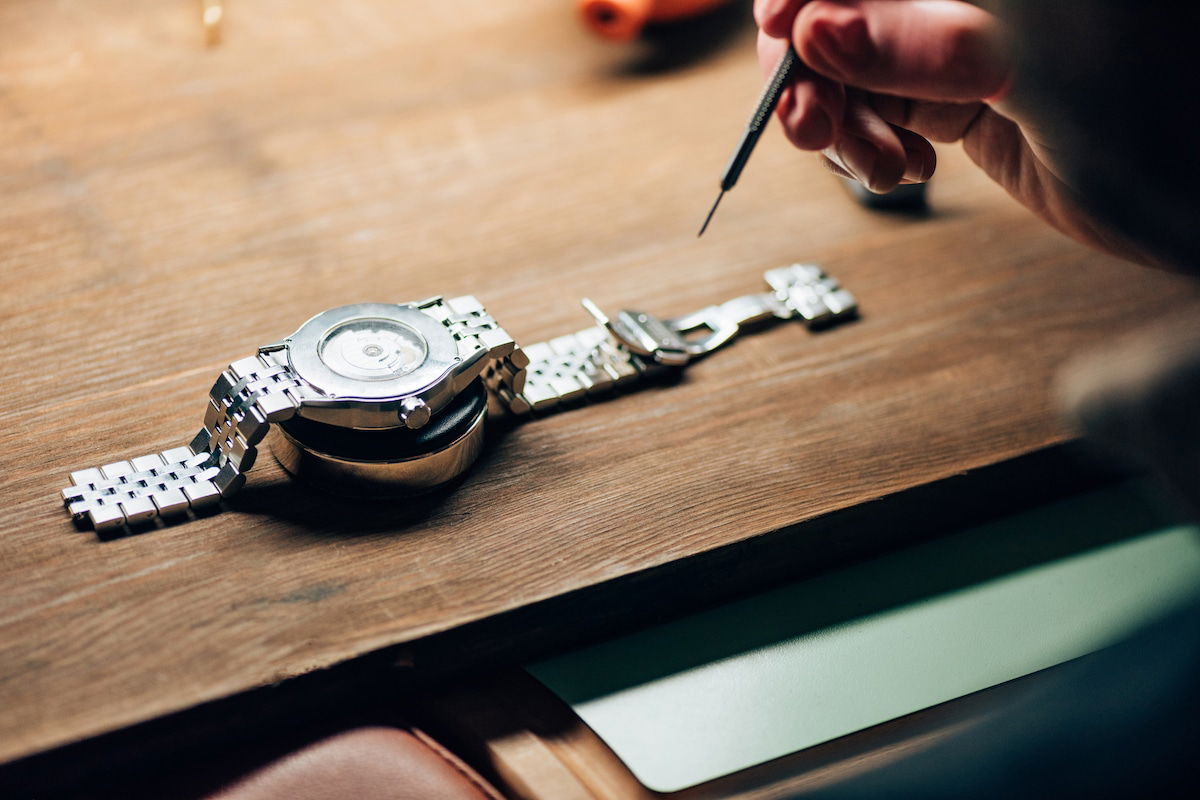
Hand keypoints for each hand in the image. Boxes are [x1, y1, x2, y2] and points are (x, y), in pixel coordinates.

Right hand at [753, 0, 1151, 264]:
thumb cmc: (1172, 121)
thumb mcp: (1041, 73)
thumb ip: (924, 47)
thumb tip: (820, 28)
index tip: (783, 33)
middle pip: (846, 6)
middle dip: (813, 67)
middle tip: (811, 125)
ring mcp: (963, 36)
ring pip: (852, 63)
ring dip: (840, 120)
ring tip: (878, 166)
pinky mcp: (962, 88)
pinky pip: (878, 107)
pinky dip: (867, 144)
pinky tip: (901, 168)